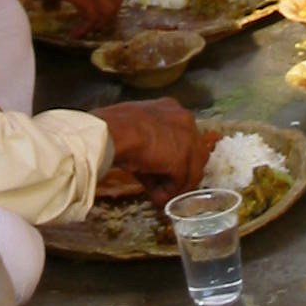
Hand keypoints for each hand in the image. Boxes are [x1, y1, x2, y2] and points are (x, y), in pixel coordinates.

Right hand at [50, 0, 126, 34]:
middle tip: (95, 23)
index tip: (97, 11)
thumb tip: (55, 1)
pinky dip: (84, 29)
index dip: (109, 1)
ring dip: (98, 24)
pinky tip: (74, 34)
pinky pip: (92, 19)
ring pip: (109, 11)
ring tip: (84, 30)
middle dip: (109, 13)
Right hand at [98, 99, 213, 206]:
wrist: (110, 132)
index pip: (184, 136)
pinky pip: (180, 181)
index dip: (175, 157)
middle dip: (182, 173)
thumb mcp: (135, 130)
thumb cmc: (114, 128)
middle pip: (195, 154)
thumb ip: (150, 145)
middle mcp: (185, 119)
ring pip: (192, 170)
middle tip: (165, 187)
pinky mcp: (182, 157)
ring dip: (177, 186)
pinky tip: (156, 197)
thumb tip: (150, 170)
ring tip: (160, 197)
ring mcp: (187, 138)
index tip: (163, 170)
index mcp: (171, 108)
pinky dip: (169, 193)